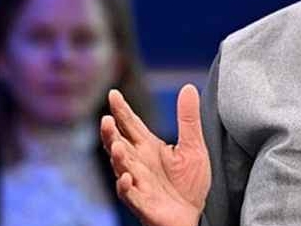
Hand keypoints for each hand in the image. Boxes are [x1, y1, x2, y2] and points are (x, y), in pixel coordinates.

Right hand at [100, 85, 210, 225]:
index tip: (113, 94)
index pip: (131, 125)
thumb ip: (188, 118)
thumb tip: (189, 87)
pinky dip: (126, 187)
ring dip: (117, 157)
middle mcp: (138, 163)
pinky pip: (130, 195)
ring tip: (117, 145)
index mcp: (148, 147)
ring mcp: (138, 182)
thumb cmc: (189, 183)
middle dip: (111, 133)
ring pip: (121, 168)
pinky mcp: (142, 203)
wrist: (193, 216)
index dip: (121, 110)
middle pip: (119, 144)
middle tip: (106, 119)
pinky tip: (126, 178)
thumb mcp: (194, 146)